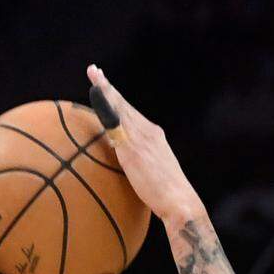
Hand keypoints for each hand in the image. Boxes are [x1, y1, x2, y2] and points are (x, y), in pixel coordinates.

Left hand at [86, 64, 204, 228]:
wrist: (180, 202)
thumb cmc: (167, 195)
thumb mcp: (154, 173)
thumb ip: (140, 163)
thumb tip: (127, 164)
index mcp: (154, 136)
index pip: (131, 114)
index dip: (117, 99)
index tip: (105, 85)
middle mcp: (149, 132)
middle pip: (124, 106)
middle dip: (108, 87)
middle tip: (93, 71)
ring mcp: (142, 139)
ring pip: (121, 110)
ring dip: (106, 92)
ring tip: (94, 77)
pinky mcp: (134, 150)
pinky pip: (117, 125)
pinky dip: (108, 110)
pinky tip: (98, 100)